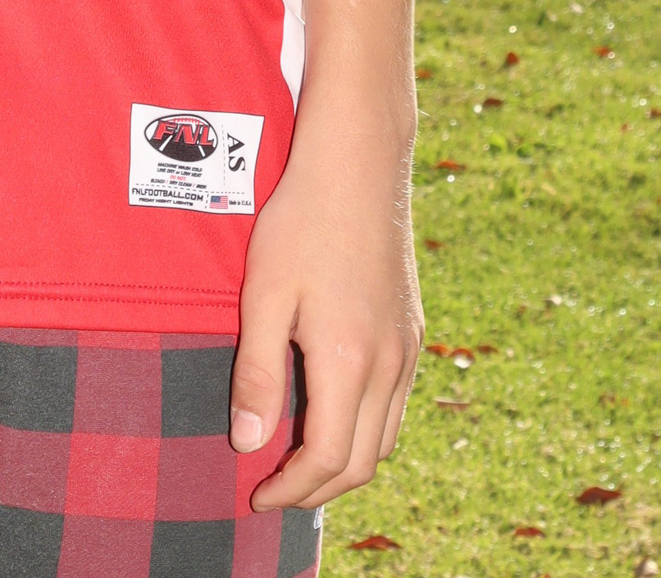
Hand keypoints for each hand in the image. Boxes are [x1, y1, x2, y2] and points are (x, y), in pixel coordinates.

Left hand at [231, 128, 421, 511]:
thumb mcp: (262, 294)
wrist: (357, 164)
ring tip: (300, 463)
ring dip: (346, 464)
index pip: (329, 459)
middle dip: (318, 489)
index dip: (292, 490)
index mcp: (350, 359)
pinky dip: (366, 430)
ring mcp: (409, 349)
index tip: (257, 495)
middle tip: (274, 490)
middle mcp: (391, 364)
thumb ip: (256, 373)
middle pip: (363, 462)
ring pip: (385, 438)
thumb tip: (247, 443)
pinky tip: (333, 415)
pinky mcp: (414, 332)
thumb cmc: (301, 221)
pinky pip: (396, 405)